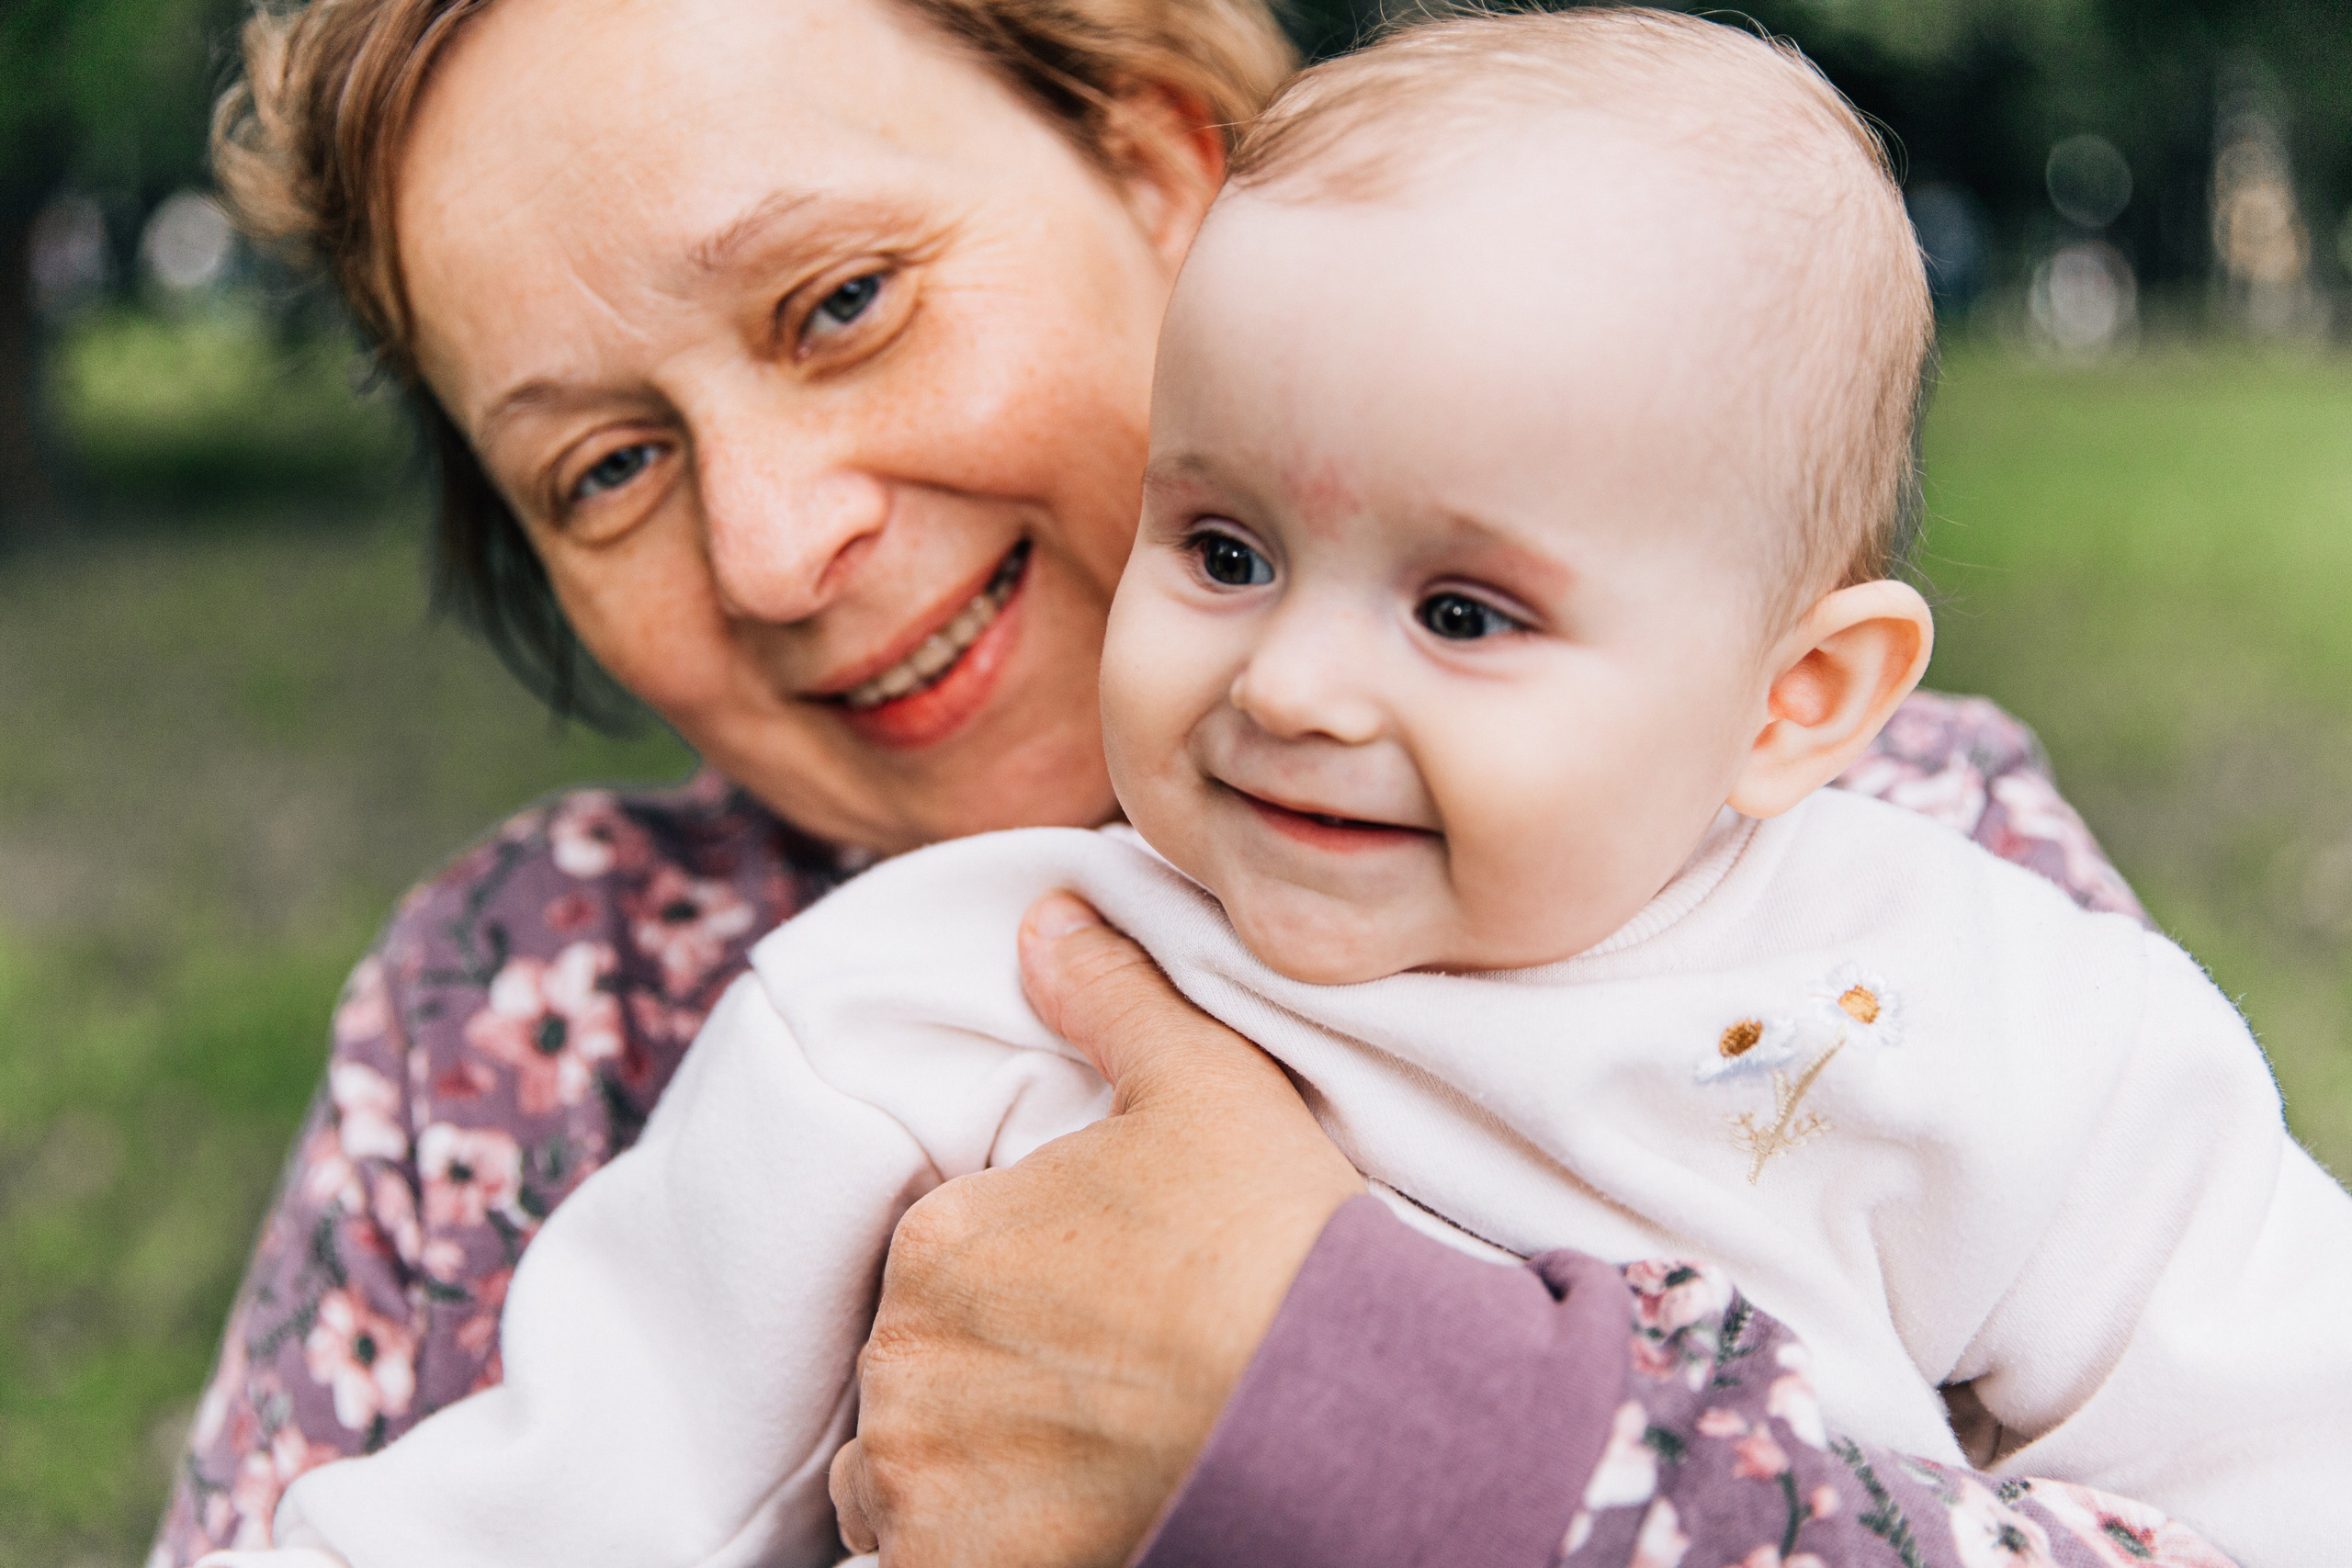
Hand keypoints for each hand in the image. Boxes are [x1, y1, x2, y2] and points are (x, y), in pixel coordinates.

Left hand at [829, 892, 1362, 1565]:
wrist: (1336, 1411)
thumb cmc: (1273, 1241)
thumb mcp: (1207, 1084)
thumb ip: (1113, 998)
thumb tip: (1046, 918)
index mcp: (944, 1236)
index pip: (944, 1264)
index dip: (1018, 1285)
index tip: (1092, 1309)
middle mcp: (905, 1357)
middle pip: (920, 1367)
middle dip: (984, 1375)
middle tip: (1096, 1388)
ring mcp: (918, 1477)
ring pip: (903, 1471)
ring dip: (959, 1469)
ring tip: (1074, 1462)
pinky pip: (910, 1564)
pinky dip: (962, 1547)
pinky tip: (1049, 1527)